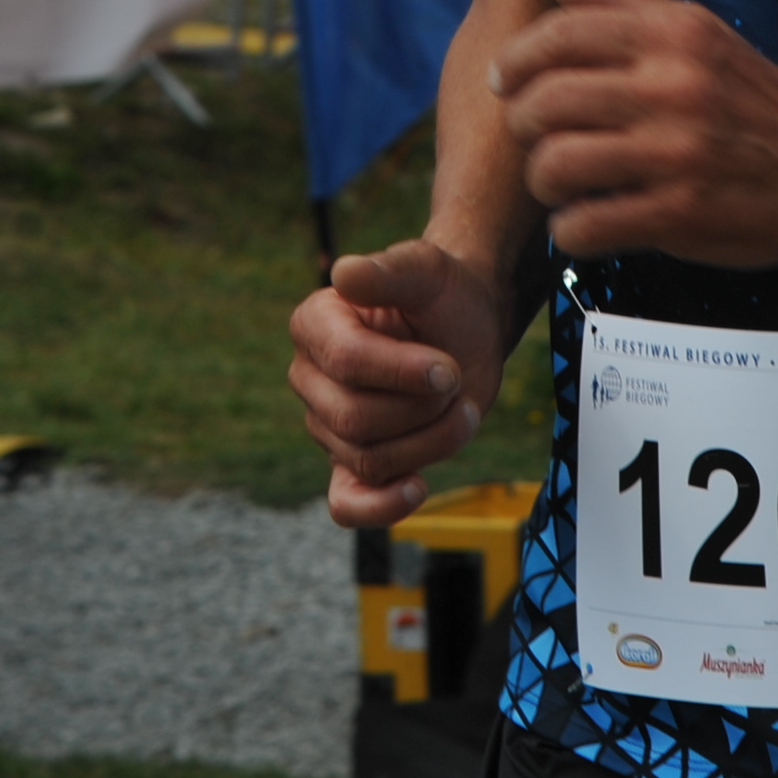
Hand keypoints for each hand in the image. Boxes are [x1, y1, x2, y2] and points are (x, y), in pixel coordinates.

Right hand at [290, 236, 506, 528]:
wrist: (468, 331)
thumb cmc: (443, 297)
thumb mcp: (426, 270)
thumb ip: (389, 271)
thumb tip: (344, 274)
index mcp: (314, 324)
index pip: (346, 361)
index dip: (404, 372)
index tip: (450, 367)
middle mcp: (309, 377)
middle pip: (355, 419)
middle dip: (421, 407)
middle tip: (456, 380)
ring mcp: (326, 426)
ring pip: (368, 459)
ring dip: (431, 440)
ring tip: (461, 408)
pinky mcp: (351, 465)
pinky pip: (347, 504)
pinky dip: (379, 507)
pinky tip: (417, 486)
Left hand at [497, 0, 777, 267]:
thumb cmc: (746, 96)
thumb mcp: (693, 31)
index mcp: (672, 34)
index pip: (563, 32)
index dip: (517, 57)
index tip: (504, 79)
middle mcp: (670, 87)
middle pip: (547, 101)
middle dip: (523, 123)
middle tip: (533, 135)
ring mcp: (674, 153)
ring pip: (555, 164)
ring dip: (543, 179)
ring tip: (558, 180)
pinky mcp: (678, 214)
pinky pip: (587, 224)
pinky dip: (572, 229)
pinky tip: (585, 220)